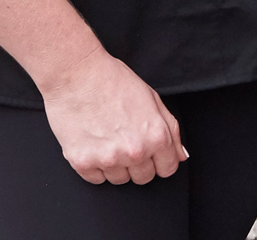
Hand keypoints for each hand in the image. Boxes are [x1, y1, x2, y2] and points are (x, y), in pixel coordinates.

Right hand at [39, 48, 187, 184]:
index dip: (161, 161)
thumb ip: (171, 130)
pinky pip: (96, 179)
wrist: (77, 75)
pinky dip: (96, 166)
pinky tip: (94, 144)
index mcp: (156, 136)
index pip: (168, 169)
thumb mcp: (153, 99)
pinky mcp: (82, 163)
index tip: (153, 154)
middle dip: (139, 164)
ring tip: (109, 139)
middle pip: (144, 178)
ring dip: (116, 165)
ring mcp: (108, 159)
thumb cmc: (114, 81)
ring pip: (119, 180)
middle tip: (127, 141)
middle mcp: (134, 151)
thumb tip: (179, 155)